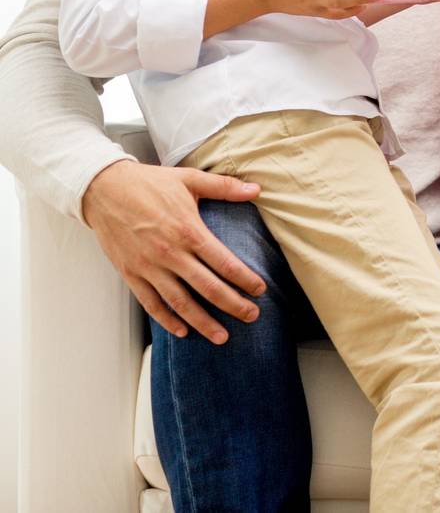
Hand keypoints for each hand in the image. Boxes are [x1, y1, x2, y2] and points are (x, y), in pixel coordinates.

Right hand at [80, 159, 267, 343]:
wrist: (103, 189)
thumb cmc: (149, 183)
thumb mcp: (189, 179)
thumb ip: (224, 187)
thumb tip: (257, 189)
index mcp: (188, 231)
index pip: (224, 262)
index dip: (245, 279)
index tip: (260, 290)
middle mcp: (170, 253)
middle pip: (207, 287)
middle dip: (232, 305)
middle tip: (252, 317)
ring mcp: (148, 267)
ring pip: (180, 302)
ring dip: (202, 322)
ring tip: (222, 336)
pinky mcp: (130, 274)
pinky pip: (151, 303)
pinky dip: (167, 319)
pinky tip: (183, 331)